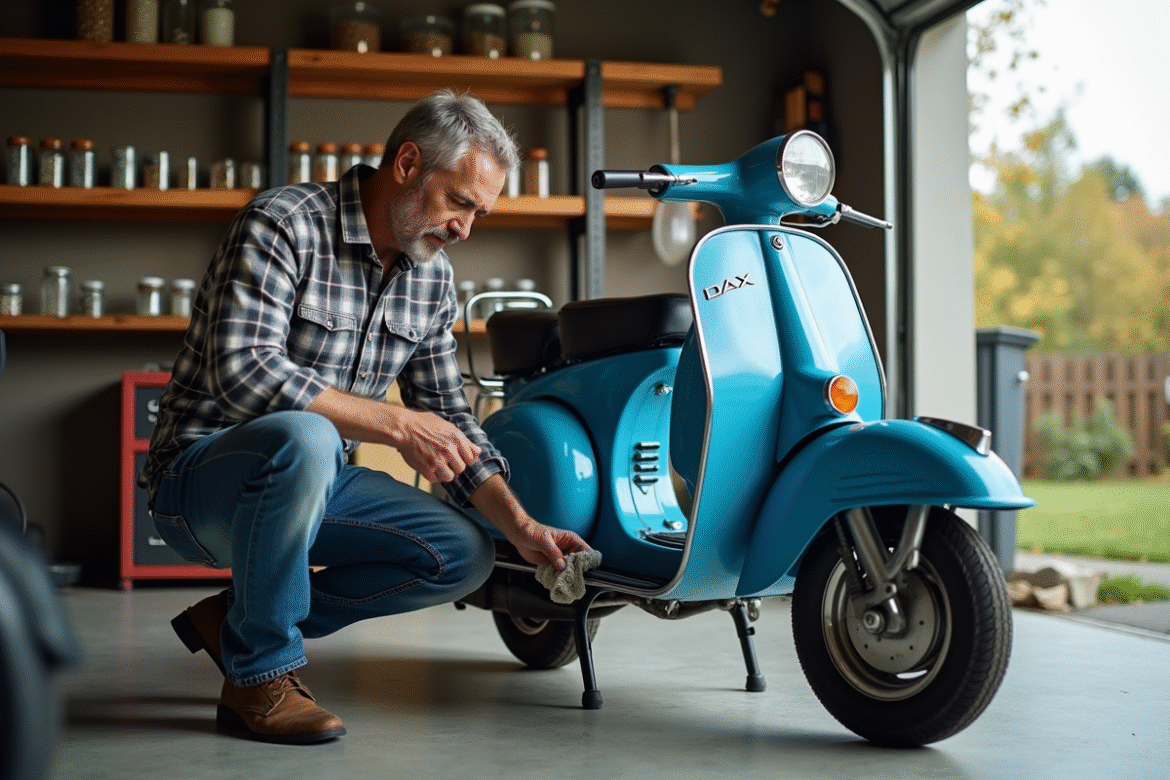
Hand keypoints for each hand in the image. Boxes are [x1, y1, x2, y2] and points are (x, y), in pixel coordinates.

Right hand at [388, 406, 480, 482]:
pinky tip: (427, 465)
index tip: (455, 456)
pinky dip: (431, 475)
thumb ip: (465, 441)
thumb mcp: (448, 427)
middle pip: (461, 468)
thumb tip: (478, 452)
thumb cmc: (425, 425)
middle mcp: (449, 449)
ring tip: (435, 463)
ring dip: (443, 473)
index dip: (463, 458)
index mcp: (456, 437)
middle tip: (443, 459)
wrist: (404, 428)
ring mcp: (438, 460)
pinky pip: (435, 480)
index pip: (471, 458)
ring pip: (449, 477)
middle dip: (453, 466)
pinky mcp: (427, 469)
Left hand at [469, 474, 590, 569]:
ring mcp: (560, 558)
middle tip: (574, 579)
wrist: (518, 535)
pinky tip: (557, 581)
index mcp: (570, 540)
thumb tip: (562, 565)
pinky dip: (558, 578)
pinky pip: (559, 574)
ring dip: (567, 576)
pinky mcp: (552, 565)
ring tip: (565, 582)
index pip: (585, 551)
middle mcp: (567, 550)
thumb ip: (554, 553)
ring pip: (569, 570)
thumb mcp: (544, 540)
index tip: (585, 569)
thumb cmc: (532, 531)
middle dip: (577, 571)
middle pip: (579, 563)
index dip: (587, 560)